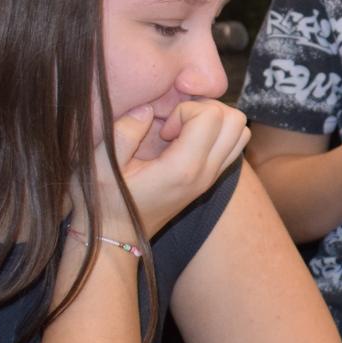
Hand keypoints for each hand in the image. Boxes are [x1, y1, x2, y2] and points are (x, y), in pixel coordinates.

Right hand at [116, 100, 250, 232]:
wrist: (117, 234)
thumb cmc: (105, 200)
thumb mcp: (101, 164)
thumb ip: (124, 131)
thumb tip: (147, 108)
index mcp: (184, 168)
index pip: (212, 116)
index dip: (185, 110)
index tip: (162, 129)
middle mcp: (206, 173)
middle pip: (235, 120)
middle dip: (205, 109)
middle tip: (176, 123)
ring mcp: (212, 177)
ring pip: (240, 132)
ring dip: (214, 120)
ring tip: (182, 129)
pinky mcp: (210, 178)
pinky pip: (232, 145)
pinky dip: (216, 133)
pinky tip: (185, 139)